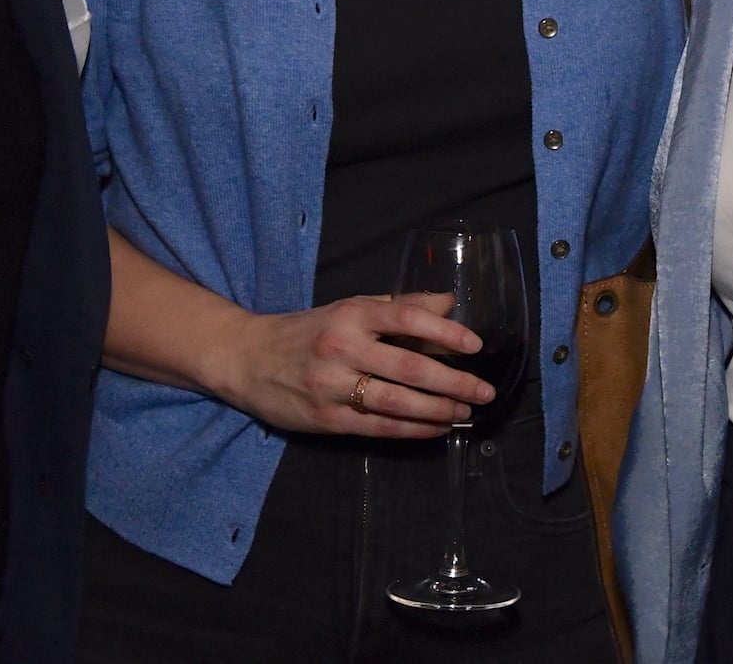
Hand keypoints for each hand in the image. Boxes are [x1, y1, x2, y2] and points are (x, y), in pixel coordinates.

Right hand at [217, 292, 493, 438]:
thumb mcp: (350, 307)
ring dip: (437, 411)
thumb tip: (449, 303)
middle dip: (453, 382)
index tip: (474, 344)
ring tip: (464, 413)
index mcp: (351, 315)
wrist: (248, 358)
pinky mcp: (326, 420)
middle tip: (484, 392)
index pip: (405, 319)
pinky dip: (412, 430)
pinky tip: (436, 429)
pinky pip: (378, 427)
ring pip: (396, 403)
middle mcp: (342, 348)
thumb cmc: (308, 330)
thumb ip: (399, 306)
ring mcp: (332, 387)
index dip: (444, 332)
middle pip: (409, 368)